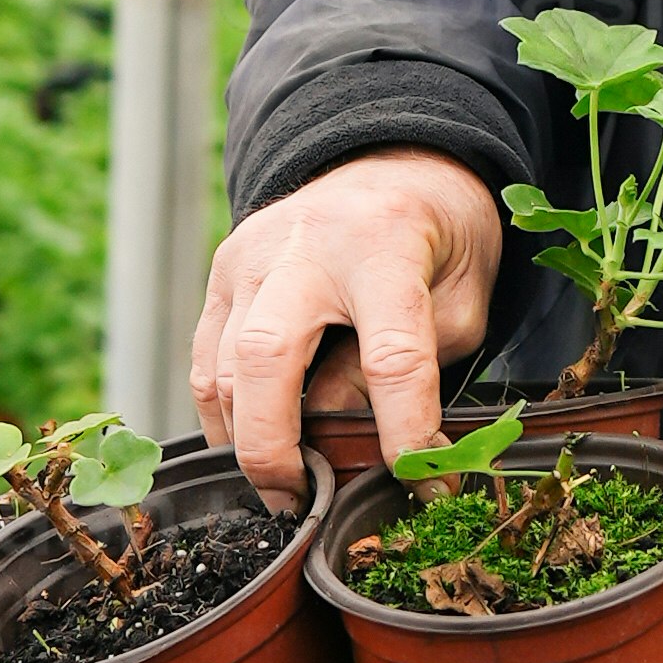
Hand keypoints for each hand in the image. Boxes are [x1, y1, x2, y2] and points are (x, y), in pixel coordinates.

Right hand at [189, 154, 505, 501]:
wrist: (392, 161)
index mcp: (384, 244)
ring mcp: (251, 254)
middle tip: (300, 501)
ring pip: (220, 367)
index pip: (392, 355)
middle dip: (274, 446)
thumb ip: (417, 365)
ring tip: (283, 487)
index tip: (420, 482)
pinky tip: (250, 446)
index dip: (404, 431)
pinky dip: (220, 415)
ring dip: (244, 441)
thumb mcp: (460, 297)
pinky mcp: (223, 271)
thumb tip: (359, 441)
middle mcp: (305, 244)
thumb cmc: (438, 235)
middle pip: (264, 357)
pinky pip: (203, 359)